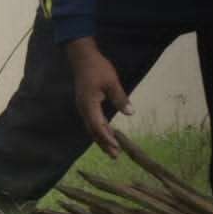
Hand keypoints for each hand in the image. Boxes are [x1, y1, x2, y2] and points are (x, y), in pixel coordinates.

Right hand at [65, 37, 131, 157]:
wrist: (82, 57)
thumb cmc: (97, 68)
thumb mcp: (112, 81)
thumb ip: (120, 98)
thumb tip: (130, 113)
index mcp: (89, 104)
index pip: (97, 125)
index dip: (107, 137)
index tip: (116, 147)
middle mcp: (83, 108)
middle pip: (93, 130)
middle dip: (103, 143)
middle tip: (115, 156)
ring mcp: (83, 107)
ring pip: (91, 127)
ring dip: (101, 139)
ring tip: (112, 150)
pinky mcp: (85, 104)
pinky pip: (91, 121)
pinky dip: (99, 129)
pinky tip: (107, 133)